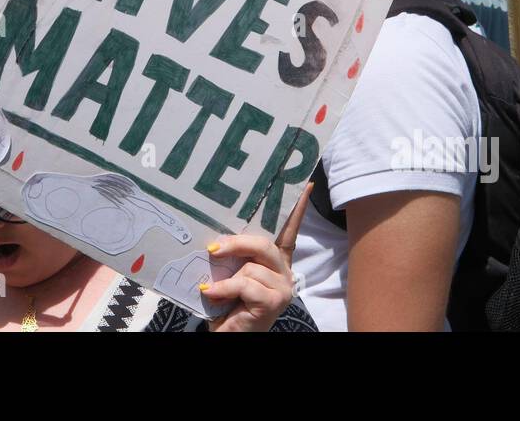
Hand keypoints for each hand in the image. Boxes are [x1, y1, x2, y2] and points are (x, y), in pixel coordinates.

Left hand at [204, 184, 311, 331]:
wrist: (229, 335)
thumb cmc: (228, 303)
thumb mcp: (231, 271)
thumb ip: (234, 254)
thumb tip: (218, 234)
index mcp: (275, 261)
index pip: (288, 231)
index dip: (297, 209)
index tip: (306, 185)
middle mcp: (284, 272)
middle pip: (264, 244)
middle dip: (237, 243)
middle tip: (213, 249)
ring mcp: (282, 288)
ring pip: (252, 265)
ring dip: (227, 275)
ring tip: (213, 286)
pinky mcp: (273, 301)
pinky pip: (245, 284)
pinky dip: (225, 288)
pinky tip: (213, 292)